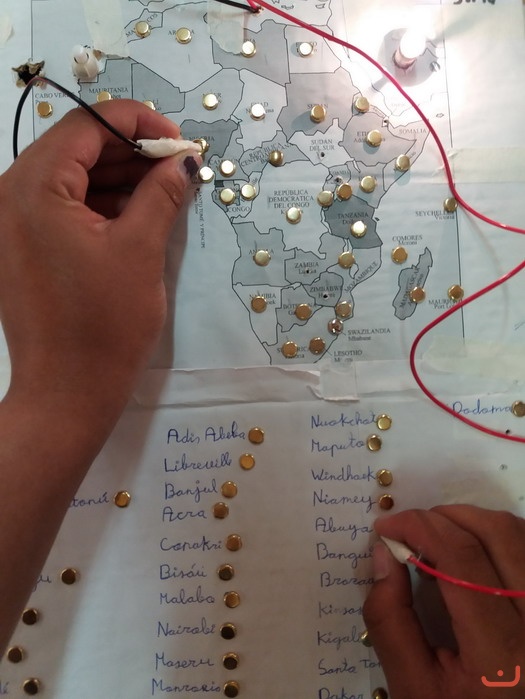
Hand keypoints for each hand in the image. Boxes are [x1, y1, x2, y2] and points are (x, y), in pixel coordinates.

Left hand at [0, 100, 199, 436]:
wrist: (67, 394)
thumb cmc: (104, 325)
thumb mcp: (141, 251)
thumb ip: (161, 194)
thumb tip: (183, 162)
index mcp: (33, 187)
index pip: (86, 125)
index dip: (139, 124)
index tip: (180, 145)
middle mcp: (10, 196)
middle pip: (76, 149)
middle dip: (131, 154)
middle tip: (179, 170)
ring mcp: (12, 224)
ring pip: (71, 180)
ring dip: (119, 180)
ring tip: (166, 193)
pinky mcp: (22, 248)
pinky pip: (63, 210)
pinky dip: (101, 207)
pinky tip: (138, 216)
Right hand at [364, 506, 524, 698]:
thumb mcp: (414, 688)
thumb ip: (391, 620)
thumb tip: (382, 553)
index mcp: (502, 653)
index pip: (461, 558)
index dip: (419, 527)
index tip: (386, 527)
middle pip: (497, 534)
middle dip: (444, 516)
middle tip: (411, 529)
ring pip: (519, 535)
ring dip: (473, 523)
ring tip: (438, 541)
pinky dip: (499, 538)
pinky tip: (473, 556)